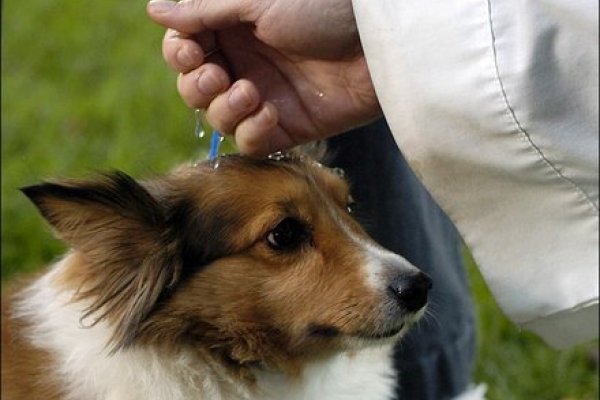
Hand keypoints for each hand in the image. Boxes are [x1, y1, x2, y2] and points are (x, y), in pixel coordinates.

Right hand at [147, 0, 380, 155]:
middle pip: (194, 88)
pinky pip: (251, 142)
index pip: (185, 48)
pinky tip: (269, 112)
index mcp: (233, 26)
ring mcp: (265, 96)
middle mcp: (245, 62)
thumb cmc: (322, 7)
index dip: (179, 54)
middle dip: (196, 86)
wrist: (377, 42)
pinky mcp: (287, 125)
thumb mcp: (257, 0)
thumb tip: (154, 9)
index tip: (192, 50)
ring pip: (218, 118)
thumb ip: (204, 10)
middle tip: (216, 76)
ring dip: (224, 109)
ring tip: (251, 92)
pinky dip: (251, 131)